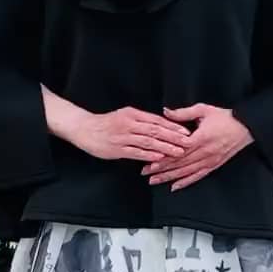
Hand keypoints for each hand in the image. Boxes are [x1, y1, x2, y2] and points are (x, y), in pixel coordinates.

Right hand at [73, 105, 194, 164]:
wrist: (84, 129)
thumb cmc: (107, 123)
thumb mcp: (125, 115)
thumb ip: (142, 120)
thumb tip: (162, 124)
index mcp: (133, 114)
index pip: (157, 120)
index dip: (173, 126)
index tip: (186, 131)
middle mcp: (129, 124)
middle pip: (155, 130)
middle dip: (173, 137)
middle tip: (188, 142)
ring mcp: (123, 137)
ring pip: (148, 142)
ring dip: (165, 147)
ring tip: (178, 151)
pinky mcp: (117, 149)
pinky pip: (136, 152)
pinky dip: (149, 155)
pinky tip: (160, 157)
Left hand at [145, 104, 252, 190]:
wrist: (246, 127)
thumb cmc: (225, 117)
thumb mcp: (204, 110)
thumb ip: (183, 113)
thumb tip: (166, 112)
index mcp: (201, 138)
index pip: (178, 151)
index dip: (163, 157)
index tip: (149, 161)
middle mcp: (205, 152)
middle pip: (179, 164)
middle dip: (161, 169)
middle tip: (145, 173)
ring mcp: (210, 160)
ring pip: (186, 172)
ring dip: (170, 177)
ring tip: (155, 181)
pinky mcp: (214, 165)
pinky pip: (198, 176)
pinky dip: (186, 182)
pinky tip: (175, 187)